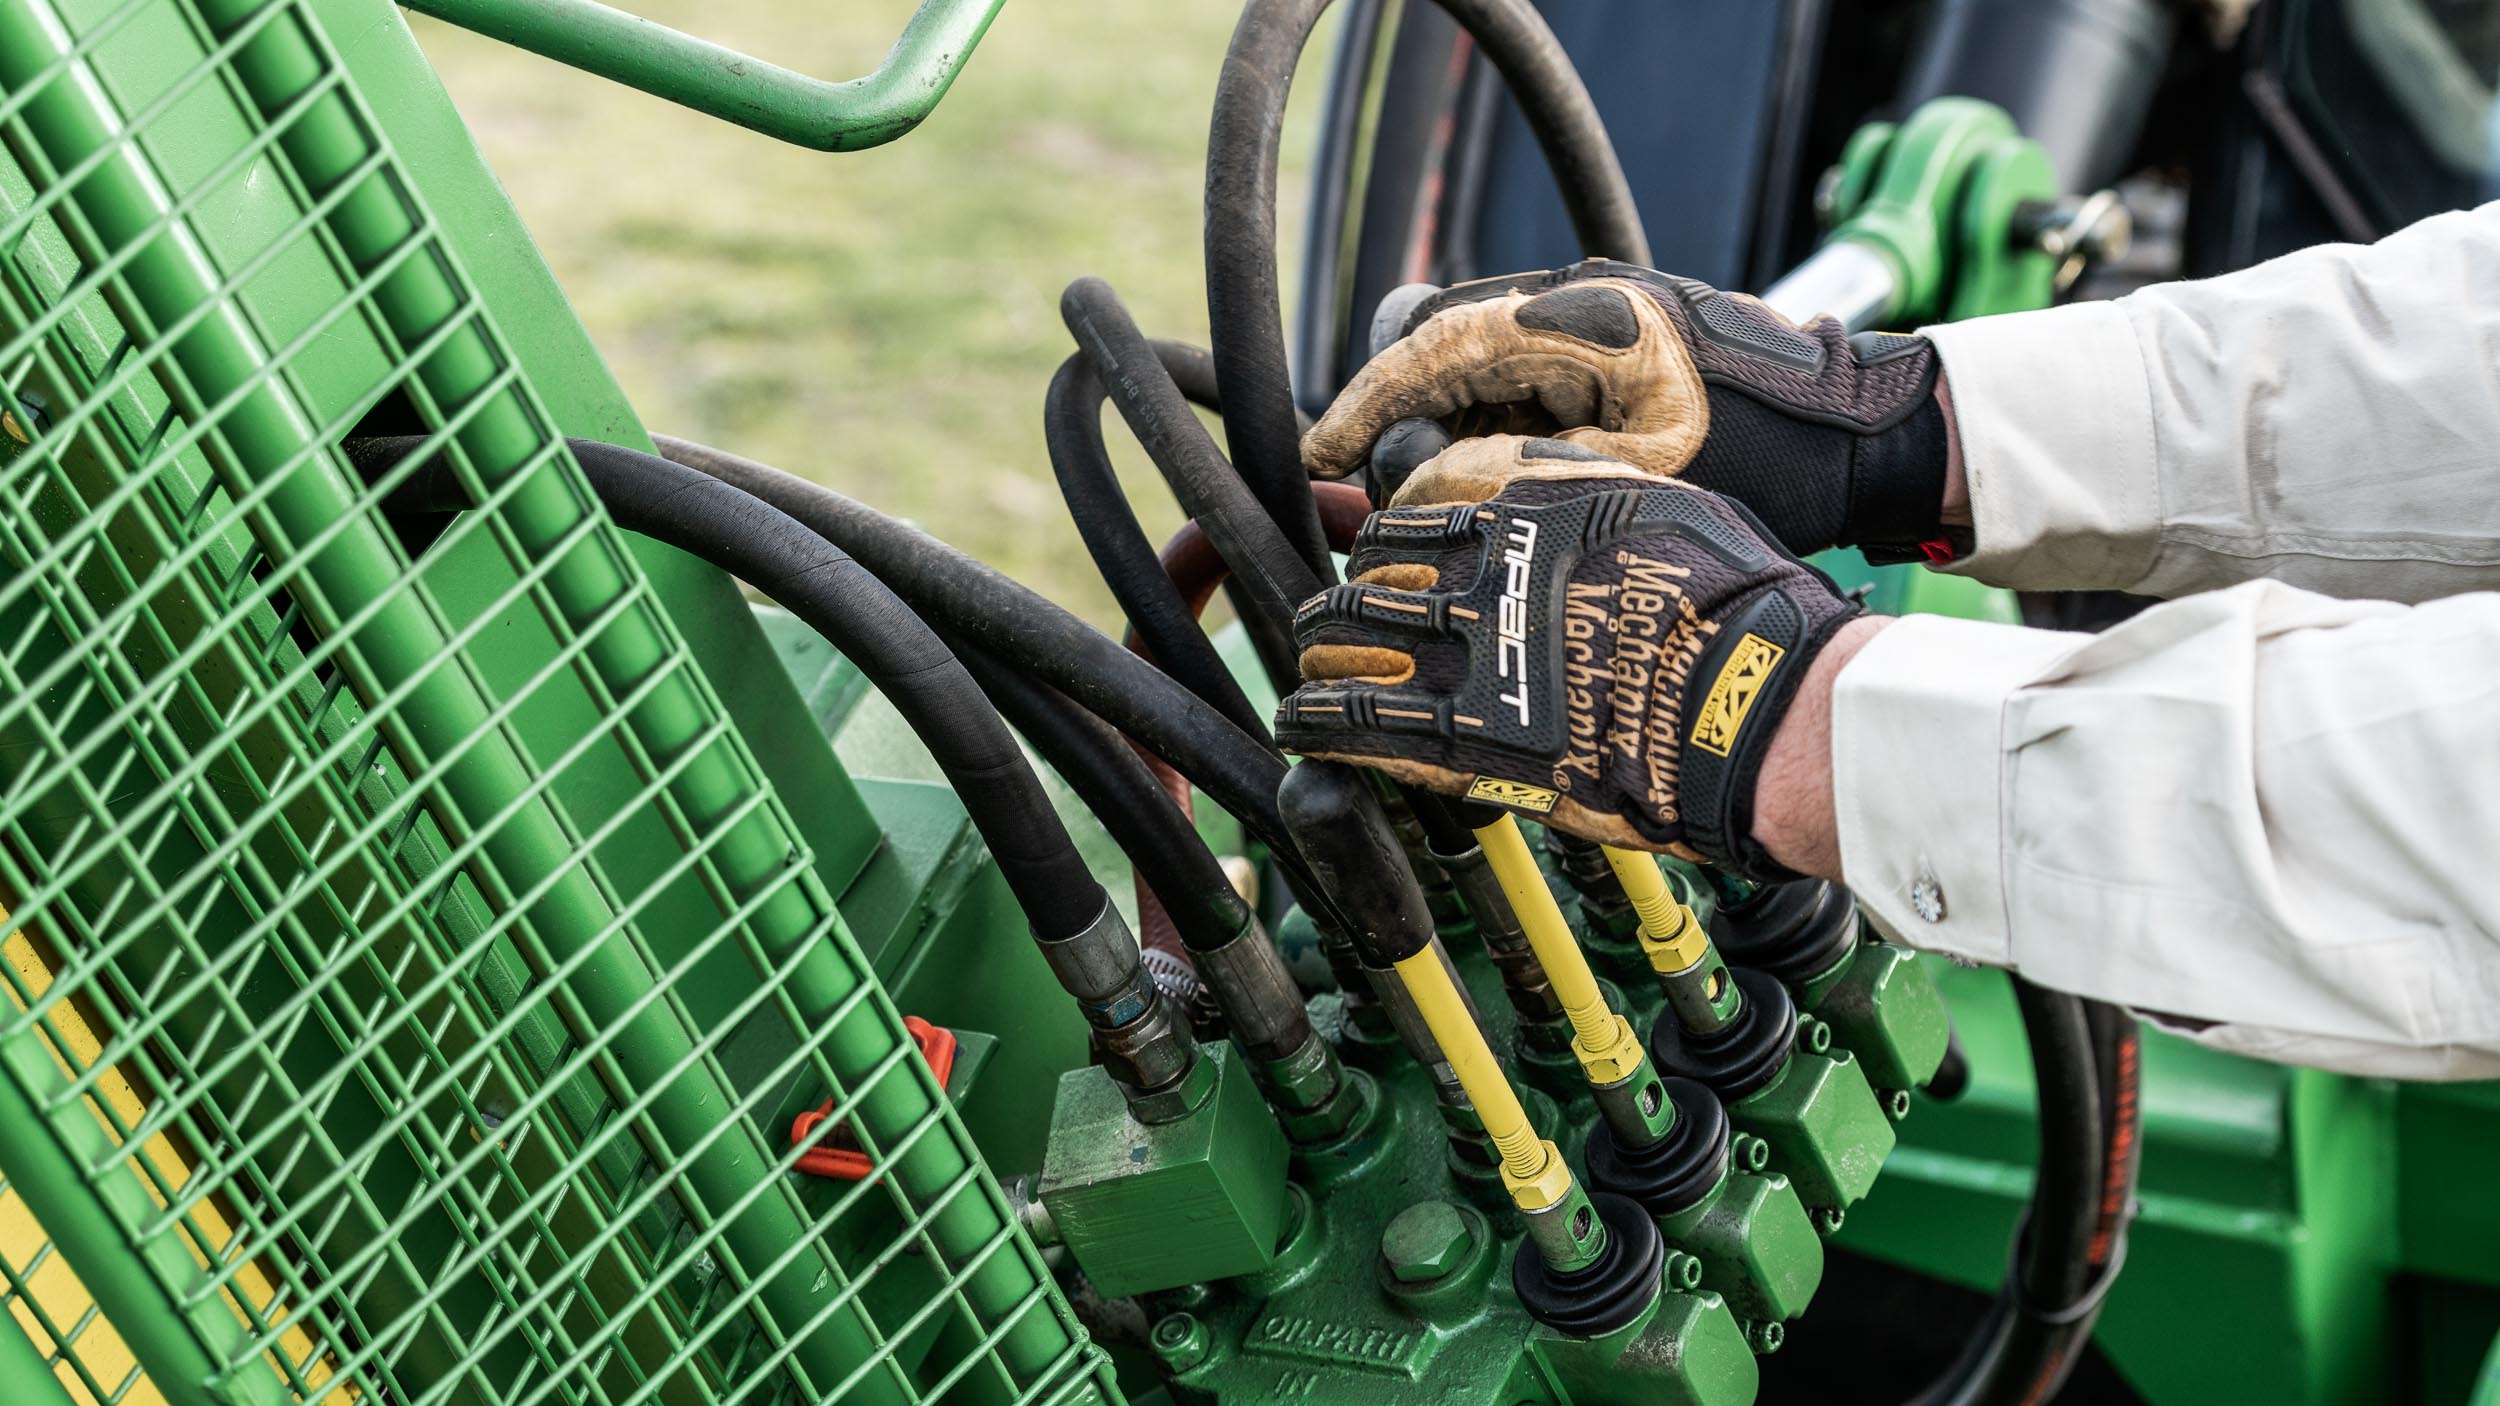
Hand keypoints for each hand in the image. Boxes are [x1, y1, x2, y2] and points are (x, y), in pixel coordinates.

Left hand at [1275, 437, 1864, 878]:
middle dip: (1338, 603)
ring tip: (1307, 677)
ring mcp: (1467, 661)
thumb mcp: (1672, 507)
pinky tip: (1303, 731)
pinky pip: (1358, 728)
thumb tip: (1556, 488)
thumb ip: (1596, 496)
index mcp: (1524, 515)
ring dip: (1320, 662)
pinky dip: (1318, 727)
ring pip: (1346, 650)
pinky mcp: (1465, 743)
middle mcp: (1481, 579)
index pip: (1411, 514)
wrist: (1758, 705)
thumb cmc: (1738, 608)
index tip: (1374, 561)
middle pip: (1366, 580)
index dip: (1380, 544)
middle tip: (1329, 622)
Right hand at [1304, 260, 1958, 560]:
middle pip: (1445, 347)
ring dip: (1448, 431)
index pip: (1438, 343)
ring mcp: (1600, 320)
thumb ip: (1514, 476)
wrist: (1862, 439)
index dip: (1366, 401)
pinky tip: (1496, 490)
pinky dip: (1494, 430)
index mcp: (1588, 321)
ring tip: (1439, 506)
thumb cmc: (1771, 463)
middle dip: (1402, 418)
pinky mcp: (1614, 349)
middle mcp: (1585, 304)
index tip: (1319, 451)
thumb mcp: (1631, 483)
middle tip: (1377, 494)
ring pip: (1479, 367)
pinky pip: (1523, 381)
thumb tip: (1416, 495)